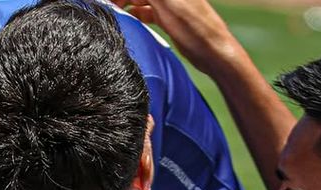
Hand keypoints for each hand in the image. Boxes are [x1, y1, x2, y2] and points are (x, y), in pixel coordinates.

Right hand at [113, 0, 241, 77]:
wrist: (215, 53)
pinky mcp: (170, 16)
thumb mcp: (165, 3)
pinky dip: (136, 13)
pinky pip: (147, 10)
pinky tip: (129, 19)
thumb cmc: (194, 28)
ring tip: (114, 10)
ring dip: (127, 2)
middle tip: (107, 4)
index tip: (106, 1)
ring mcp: (171, 3)